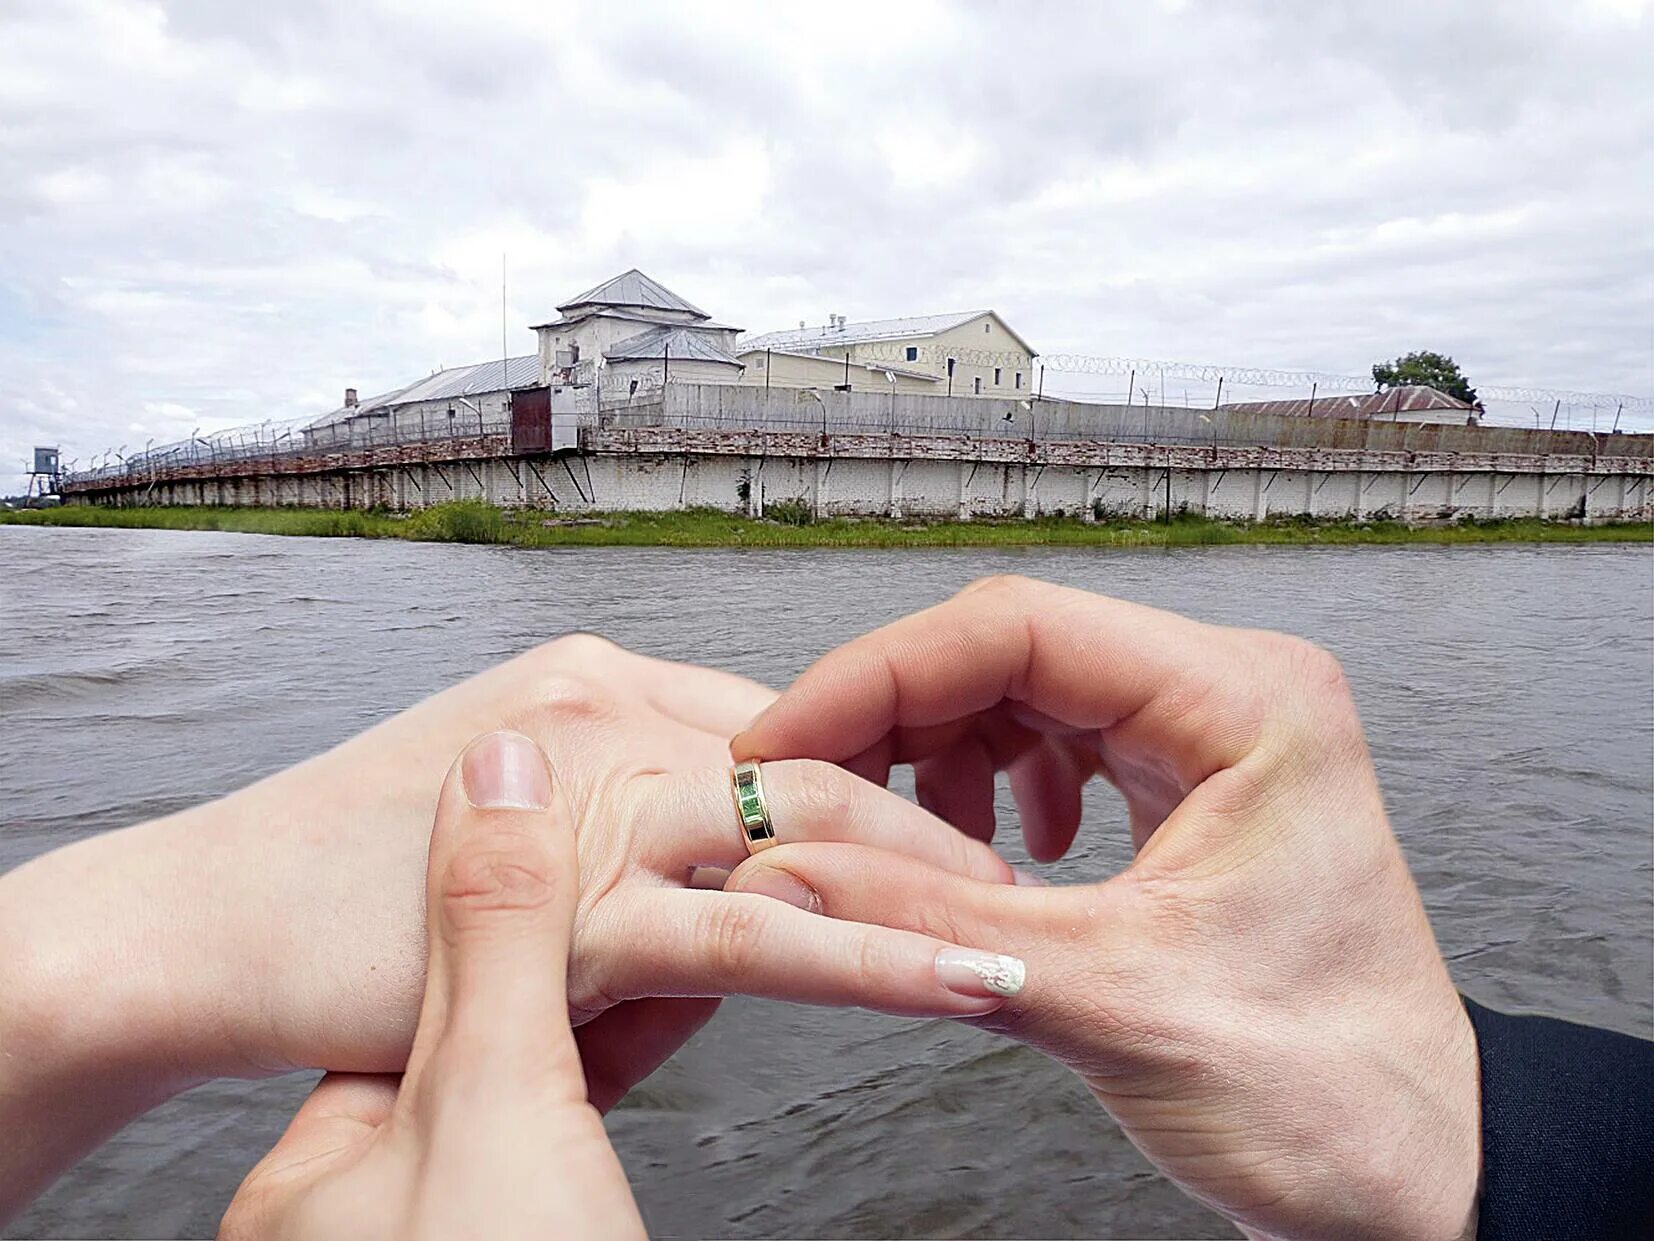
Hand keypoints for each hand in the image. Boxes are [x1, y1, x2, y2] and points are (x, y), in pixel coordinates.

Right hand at [1, 636, 1023, 1221]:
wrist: (209, 920)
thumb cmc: (354, 878)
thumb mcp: (509, 824)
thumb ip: (624, 841)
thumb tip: (735, 903)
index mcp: (601, 680)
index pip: (782, 718)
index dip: (879, 771)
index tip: (952, 821)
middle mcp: (609, 711)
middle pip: (821, 752)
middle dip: (934, 812)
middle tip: (1027, 867)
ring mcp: (591, 794)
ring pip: (805, 826)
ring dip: (930, 881)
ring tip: (1025, 929)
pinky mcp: (570, 901)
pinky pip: (750, 930)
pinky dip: (869, 956)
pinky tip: (956, 980)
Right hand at [729, 576, 1480, 1240]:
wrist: (1407, 1167)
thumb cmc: (1333, 1090)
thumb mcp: (1108, 1000)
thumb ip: (931, 927)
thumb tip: (788, 871)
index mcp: (1246, 702)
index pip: (1017, 627)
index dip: (876, 677)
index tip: (787, 738)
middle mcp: (1229, 695)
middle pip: (1007, 650)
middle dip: (891, 718)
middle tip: (803, 792)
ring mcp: (1207, 736)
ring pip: (1018, 693)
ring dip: (933, 755)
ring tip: (896, 841)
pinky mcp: (1183, 783)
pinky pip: (1049, 743)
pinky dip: (985, 789)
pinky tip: (986, 857)